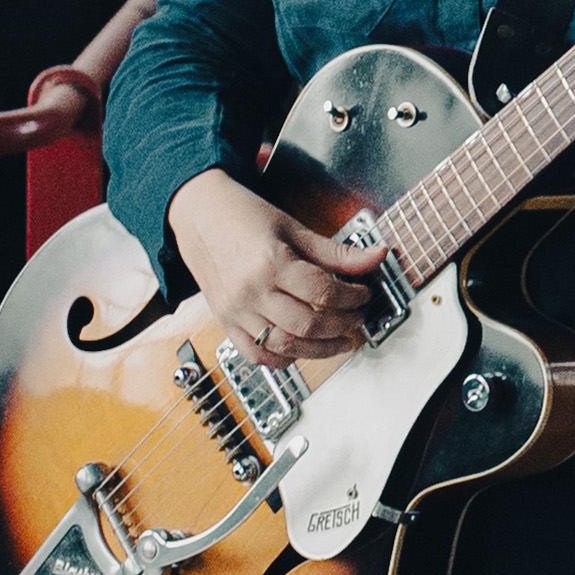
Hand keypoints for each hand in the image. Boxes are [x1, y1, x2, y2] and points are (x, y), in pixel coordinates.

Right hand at [166, 170, 388, 362]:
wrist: (198, 214)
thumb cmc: (243, 217)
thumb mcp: (294, 229)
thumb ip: (336, 252)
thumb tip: (376, 257)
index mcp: (271, 263)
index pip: (323, 292)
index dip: (352, 298)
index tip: (364, 295)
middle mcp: (251, 291)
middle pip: (306, 326)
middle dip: (341, 327)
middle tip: (357, 320)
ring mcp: (236, 311)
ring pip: (283, 347)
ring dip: (318, 350)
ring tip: (339, 341)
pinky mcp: (225, 322)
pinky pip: (255, 355)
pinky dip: (281, 359)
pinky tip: (301, 349)